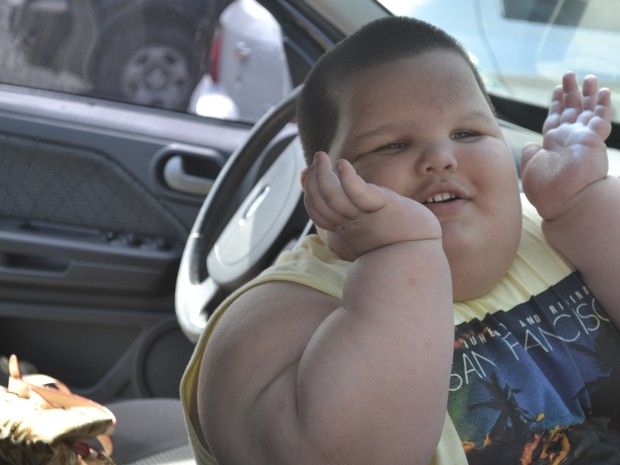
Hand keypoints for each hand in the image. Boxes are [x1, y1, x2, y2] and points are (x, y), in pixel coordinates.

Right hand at [302, 151, 441, 259]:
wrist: (425, 259)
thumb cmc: (405, 243)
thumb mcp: (376, 229)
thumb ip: (362, 217)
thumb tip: (351, 205)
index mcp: (349, 231)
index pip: (318, 212)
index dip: (310, 194)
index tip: (309, 175)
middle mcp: (352, 225)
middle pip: (320, 204)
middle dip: (313, 180)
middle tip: (318, 157)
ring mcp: (366, 218)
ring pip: (333, 197)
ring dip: (323, 174)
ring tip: (321, 156)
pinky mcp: (383, 207)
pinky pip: (359, 193)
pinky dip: (348, 178)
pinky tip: (342, 164)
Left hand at [521, 72, 611, 219]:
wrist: (563, 201)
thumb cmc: (544, 189)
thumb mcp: (530, 166)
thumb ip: (532, 152)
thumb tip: (532, 144)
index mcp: (552, 144)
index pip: (555, 118)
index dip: (557, 103)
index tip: (557, 89)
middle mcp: (569, 139)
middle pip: (571, 110)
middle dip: (570, 92)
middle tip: (569, 74)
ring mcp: (583, 138)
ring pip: (587, 110)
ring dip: (588, 93)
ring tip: (589, 77)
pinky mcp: (594, 140)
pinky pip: (600, 118)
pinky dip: (602, 104)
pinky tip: (604, 91)